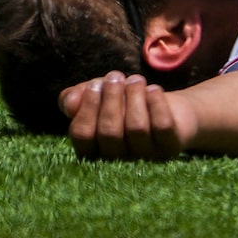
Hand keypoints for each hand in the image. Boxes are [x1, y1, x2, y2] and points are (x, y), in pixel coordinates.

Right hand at [61, 72, 193, 161]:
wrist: (160, 101)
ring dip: (134, 97)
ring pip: (136, 128)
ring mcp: (145, 158)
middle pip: (109, 133)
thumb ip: (75, 98)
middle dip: (111, 99)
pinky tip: (153, 89)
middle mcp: (117, 161)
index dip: (87, 107)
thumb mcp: (95, 94)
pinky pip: (161, 126)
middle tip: (115, 76)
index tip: (95, 85)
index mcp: (93, 151)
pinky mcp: (169, 148)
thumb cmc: (121, 100)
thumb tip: (69, 104)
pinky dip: (156, 103)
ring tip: (136, 79)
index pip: (82, 136)